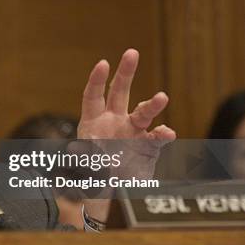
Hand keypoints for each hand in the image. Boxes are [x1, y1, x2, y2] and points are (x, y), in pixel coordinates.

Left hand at [78, 49, 175, 222]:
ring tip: (161, 97)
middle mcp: (114, 121)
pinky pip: (157, 138)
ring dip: (152, 104)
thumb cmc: (88, 175)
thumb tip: (77, 149)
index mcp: (93, 121)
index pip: (93, 96)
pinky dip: (162, 135)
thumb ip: (81, 157)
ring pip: (143, 113)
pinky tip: (166, 133)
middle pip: (119, 92)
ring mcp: (132, 132)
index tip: (103, 63)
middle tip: (131, 52)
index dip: (97, 80)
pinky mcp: (147, 147)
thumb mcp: (79, 166)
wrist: (107, 192)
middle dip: (126, 72)